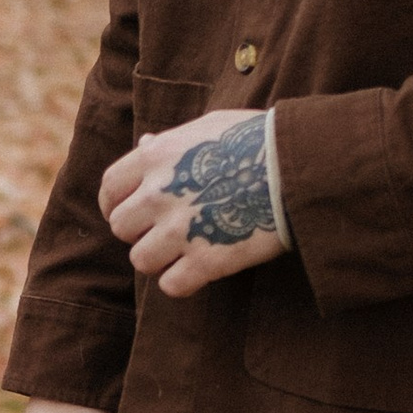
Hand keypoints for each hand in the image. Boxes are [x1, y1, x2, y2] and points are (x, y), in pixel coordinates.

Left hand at [99, 110, 287, 300]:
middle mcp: (158, 194)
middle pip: (121, 228)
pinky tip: (201, 270)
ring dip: (161, 260)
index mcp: (155, 158)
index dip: (116, 205)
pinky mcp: (207, 261)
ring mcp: (180, 229)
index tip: (131, 214)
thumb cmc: (258, 140)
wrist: (302, 164)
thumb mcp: (207, 127)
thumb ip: (170, 141)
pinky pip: (171, 286)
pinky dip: (183, 283)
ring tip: (186, 250)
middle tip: (168, 231)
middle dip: (141, 232)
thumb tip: (143, 144)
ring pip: (141, 260)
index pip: (109, 189)